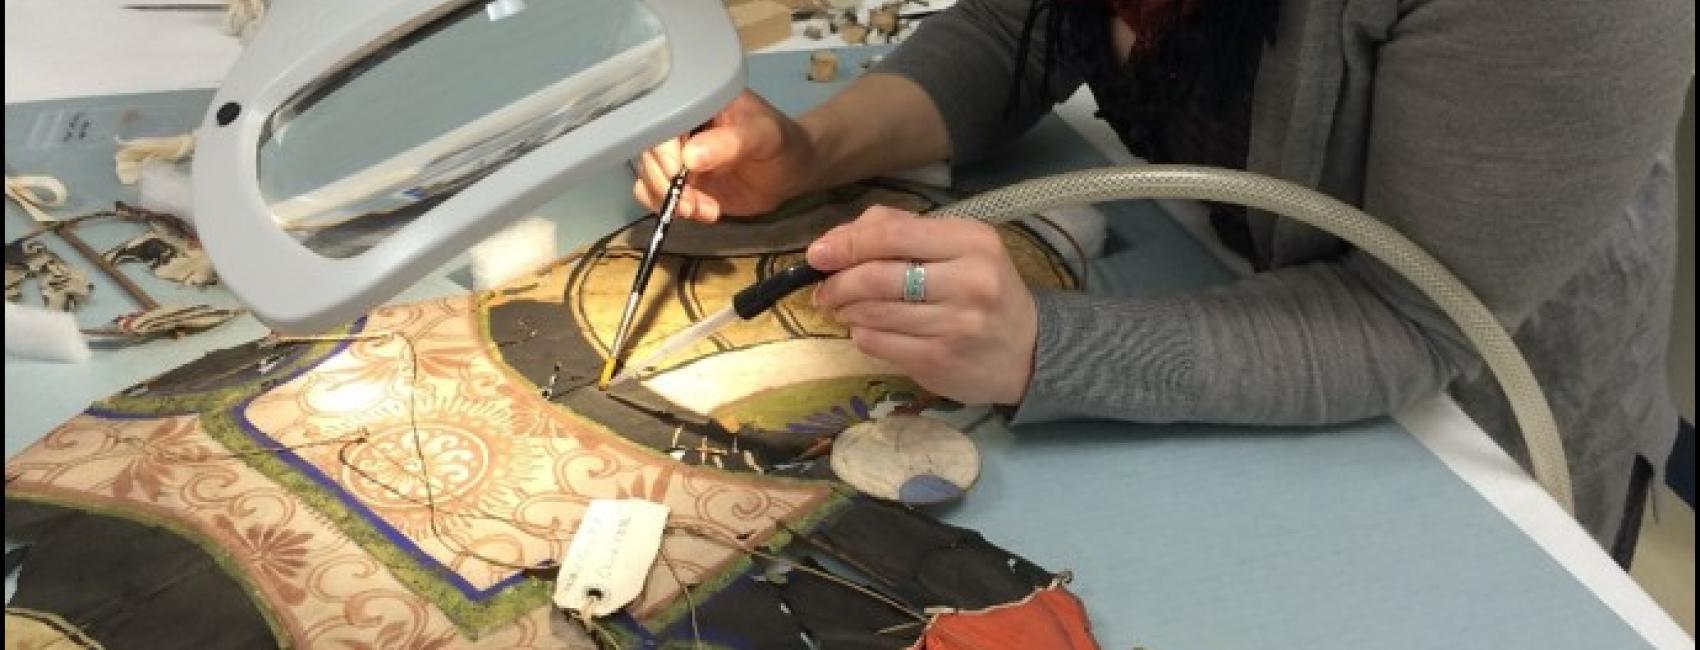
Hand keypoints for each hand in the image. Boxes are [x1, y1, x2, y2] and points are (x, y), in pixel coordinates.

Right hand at [633, 89, 818, 221]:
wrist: (792, 169)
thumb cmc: (782, 143)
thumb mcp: (764, 136)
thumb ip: (732, 142)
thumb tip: (690, 157)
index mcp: (696, 102)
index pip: (663, 120)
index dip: (662, 147)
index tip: (677, 172)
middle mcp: (681, 128)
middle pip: (649, 152)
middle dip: (663, 181)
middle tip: (689, 204)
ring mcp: (679, 157)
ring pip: (650, 177)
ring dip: (668, 199)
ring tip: (703, 211)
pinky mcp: (683, 183)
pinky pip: (659, 196)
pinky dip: (674, 209)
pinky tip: (706, 212)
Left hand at [808, 207, 1038, 405]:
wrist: (1028, 351)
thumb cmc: (983, 290)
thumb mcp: (958, 247)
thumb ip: (900, 230)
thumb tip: (835, 240)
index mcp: (972, 241)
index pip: (892, 234)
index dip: (846, 243)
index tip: (818, 254)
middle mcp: (968, 281)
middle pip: (875, 276)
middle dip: (837, 282)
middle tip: (824, 289)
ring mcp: (954, 325)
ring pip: (871, 312)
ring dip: (846, 309)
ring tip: (844, 307)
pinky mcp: (938, 360)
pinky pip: (877, 342)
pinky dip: (862, 334)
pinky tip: (869, 329)